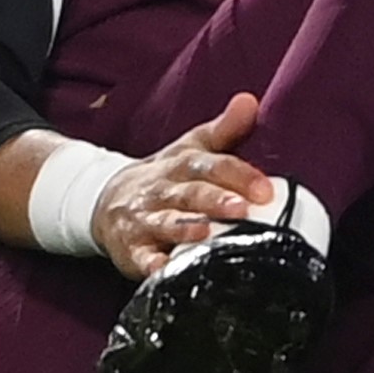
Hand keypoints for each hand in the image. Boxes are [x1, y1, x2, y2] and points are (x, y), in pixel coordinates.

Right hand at [93, 93, 275, 280]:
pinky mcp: (132, 249)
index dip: (239, 175)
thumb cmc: (166, 177)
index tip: (266, 189)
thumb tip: (250, 101)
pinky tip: (163, 271)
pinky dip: (151, 266)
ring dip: (184, 229)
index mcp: (182, 165)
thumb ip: (224, 130)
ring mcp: (145, 219)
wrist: (107, 199)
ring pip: (166, 223)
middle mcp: (162, 190)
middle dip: (215, 200)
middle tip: (241, 208)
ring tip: (205, 233)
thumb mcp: (191, 149)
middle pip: (190, 193)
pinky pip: (141, 258)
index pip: (211, 164)